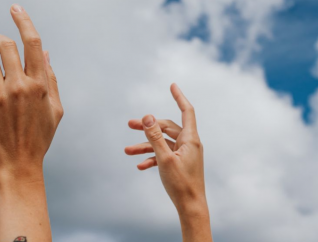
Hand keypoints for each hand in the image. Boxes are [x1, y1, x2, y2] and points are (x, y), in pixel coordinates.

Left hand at [0, 4, 62, 179]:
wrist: (16, 166)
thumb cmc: (38, 138)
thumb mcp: (55, 110)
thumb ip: (51, 80)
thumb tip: (46, 53)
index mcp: (40, 85)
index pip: (32, 42)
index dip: (23, 20)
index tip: (15, 8)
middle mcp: (19, 86)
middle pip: (4, 44)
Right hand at [125, 83, 206, 213]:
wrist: (191, 207)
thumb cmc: (181, 184)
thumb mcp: (164, 159)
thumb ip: (155, 137)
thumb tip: (148, 116)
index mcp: (190, 139)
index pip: (186, 111)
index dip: (179, 97)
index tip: (172, 85)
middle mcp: (188, 144)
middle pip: (167, 127)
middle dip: (147, 126)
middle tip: (129, 124)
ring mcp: (184, 154)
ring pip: (162, 143)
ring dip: (145, 145)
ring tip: (127, 151)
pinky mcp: (179, 163)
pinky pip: (163, 155)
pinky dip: (152, 158)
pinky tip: (139, 166)